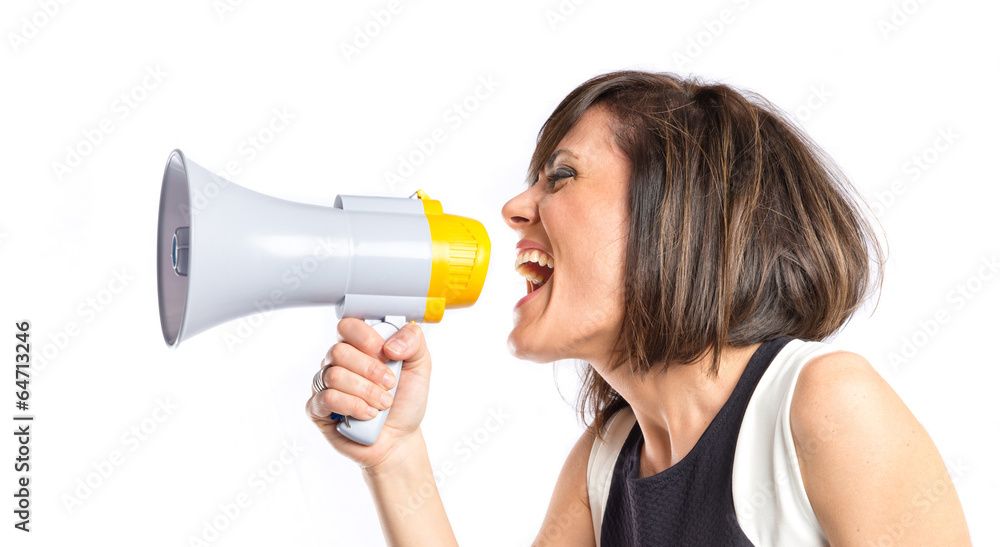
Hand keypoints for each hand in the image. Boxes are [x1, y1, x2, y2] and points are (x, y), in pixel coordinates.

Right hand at [306, 318, 431, 469]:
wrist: (400, 438)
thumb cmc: (406, 400)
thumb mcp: (420, 365)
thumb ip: (413, 340)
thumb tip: (390, 344)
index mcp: (358, 346)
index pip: (348, 326)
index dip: (365, 337)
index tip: (386, 353)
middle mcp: (338, 363)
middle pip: (339, 351)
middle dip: (371, 370)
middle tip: (390, 384)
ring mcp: (325, 385)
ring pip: (334, 375)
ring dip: (366, 391)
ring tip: (383, 403)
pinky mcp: (317, 409)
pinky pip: (327, 398)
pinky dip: (353, 406)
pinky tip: (368, 414)